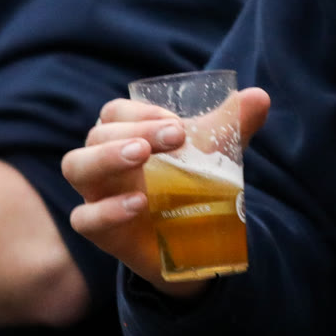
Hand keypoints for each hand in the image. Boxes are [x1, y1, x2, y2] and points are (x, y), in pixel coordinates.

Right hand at [61, 89, 270, 295]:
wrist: (194, 238)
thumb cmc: (193, 181)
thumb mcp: (216, 151)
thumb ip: (235, 124)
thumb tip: (259, 97)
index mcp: (126, 135)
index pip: (115, 113)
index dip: (140, 111)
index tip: (178, 122)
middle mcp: (104, 161)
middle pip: (96, 135)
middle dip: (133, 129)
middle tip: (173, 135)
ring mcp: (97, 194)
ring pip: (76, 167)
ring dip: (106, 156)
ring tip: (141, 155)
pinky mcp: (100, 231)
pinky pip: (84, 218)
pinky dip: (107, 209)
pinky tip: (138, 203)